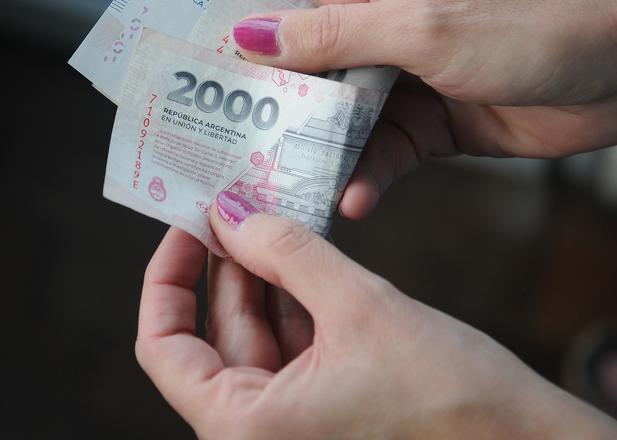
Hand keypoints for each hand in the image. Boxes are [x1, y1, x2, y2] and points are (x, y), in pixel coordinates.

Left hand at [136, 191, 616, 439]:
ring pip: (256, 336)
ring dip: (264, 274)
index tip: (189, 224)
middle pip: (214, 334)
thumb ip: (287, 252)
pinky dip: (295, 298)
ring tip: (272, 213)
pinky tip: (304, 250)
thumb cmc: (454, 399)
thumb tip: (231, 209)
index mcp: (245, 427)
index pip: (162, 348)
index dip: (166, 278)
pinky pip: (293, 346)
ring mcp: (294, 423)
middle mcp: (260, 432)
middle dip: (226, 263)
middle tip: (238, 199)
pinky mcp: (328, 408)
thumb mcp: (360, 307)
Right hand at [232, 0, 616, 216]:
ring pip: (329, 118)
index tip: (182, 53)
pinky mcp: (426, 126)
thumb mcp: (422, 26)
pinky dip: (360, 178)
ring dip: (305, 150)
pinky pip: (376, 155)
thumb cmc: (532, 24)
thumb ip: (334, 35)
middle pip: (293, 63)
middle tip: (215, 140)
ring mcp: (399, 81)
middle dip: (256, 100)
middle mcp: (374, 30)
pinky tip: (349, 200)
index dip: (226, 12)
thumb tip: (249, 33)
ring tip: (274, 186)